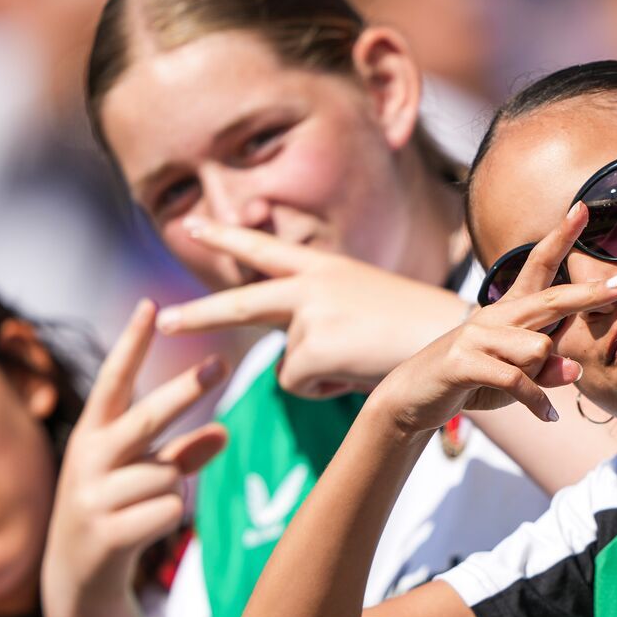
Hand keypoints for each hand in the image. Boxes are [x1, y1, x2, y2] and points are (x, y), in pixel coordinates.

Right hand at [42, 300, 227, 612]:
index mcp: (92, 434)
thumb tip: (223, 433)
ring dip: (170, 490)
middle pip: (147, 417)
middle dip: (185, 390)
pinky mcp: (105, 532)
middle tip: (220, 363)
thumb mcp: (141, 476)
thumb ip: (179, 453)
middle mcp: (86, 458)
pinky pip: (168, 510)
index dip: (131, 344)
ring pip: (167, 474)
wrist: (78, 580)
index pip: (114, 380)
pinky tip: (140, 532)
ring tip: (139, 510)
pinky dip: (168, 520)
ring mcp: (92, 495)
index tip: (150, 304)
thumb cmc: (114, 514)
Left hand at [158, 220, 467, 397]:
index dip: (228, 237)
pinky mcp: (313, 345)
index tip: (193, 226)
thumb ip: (321, 319)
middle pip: (240, 301)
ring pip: (288, 366)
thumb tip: (289, 363)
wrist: (454, 337)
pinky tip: (362, 371)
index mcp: (325, 268)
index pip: (265, 249)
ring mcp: (310, 313)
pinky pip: (300, 386)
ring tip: (364, 360)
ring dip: (321, 376)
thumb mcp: (364, 308)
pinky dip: (329, 389)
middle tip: (163, 320)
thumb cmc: (418, 331)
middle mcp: (311, 284)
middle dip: (199, 314)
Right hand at [368, 202, 616, 439]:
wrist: (416, 396)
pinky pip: (516, 379)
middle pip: (551, 298)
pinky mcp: (464, 362)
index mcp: (510, 310)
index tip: (583, 208)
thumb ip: (546, 370)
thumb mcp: (516, 378)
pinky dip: (535, 402)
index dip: (561, 237)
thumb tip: (575, 371)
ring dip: (542, 376)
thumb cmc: (473, 381)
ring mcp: (477, 336)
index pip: (538, 265)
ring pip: (537, 347)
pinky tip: (548, 416)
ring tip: (537, 399)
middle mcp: (495, 314)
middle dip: (589, 294)